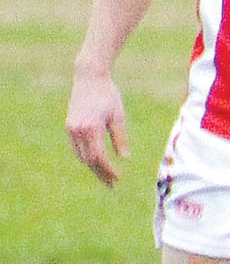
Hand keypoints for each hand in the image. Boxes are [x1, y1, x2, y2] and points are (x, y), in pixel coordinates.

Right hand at [66, 70, 130, 185]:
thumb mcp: (118, 117)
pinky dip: (86, 157)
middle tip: (113, 185)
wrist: (89, 78)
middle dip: (101, 173)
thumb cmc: (108, 95)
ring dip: (93, 167)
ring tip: (106, 176)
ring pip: (81, 156)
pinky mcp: (69, 126)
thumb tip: (125, 159)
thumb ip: (120, 138)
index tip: (118, 179)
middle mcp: (78, 130)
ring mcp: (71, 128)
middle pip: (89, 160)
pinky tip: (96, 163)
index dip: (108, 170)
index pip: (99, 157)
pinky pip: (76, 148)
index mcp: (91, 128)